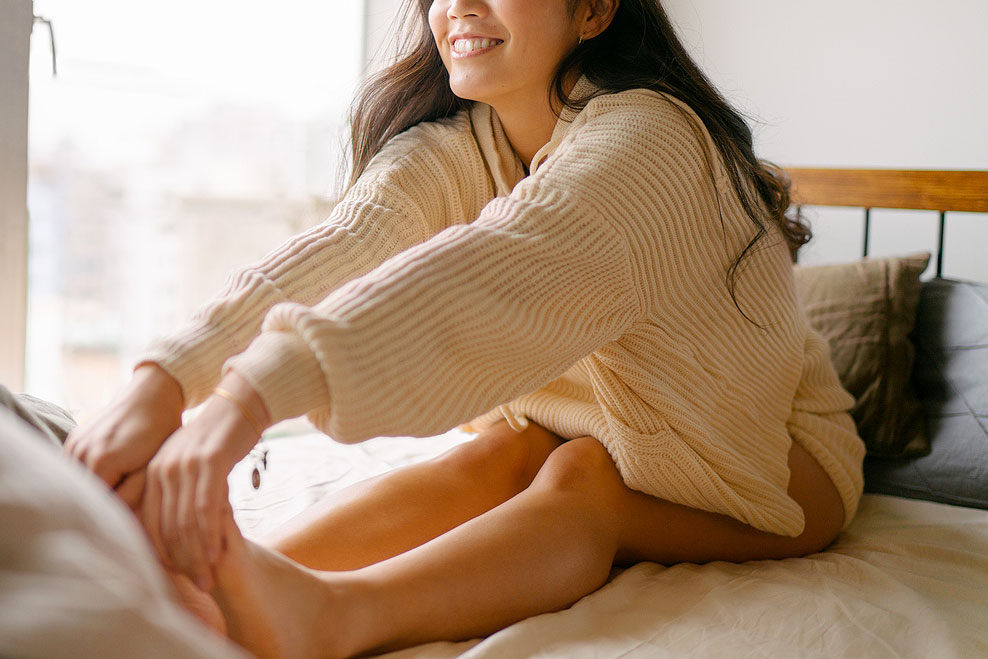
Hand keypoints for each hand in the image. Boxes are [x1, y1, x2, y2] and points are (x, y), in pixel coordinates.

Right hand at [64, 364, 184, 509]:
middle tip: (124, 513)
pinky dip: (88, 478)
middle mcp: (82, 453)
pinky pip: (75, 470)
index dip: (113, 517)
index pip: (99, 506)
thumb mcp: (153, 466)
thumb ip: (131, 496)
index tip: (129, 523)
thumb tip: (117, 520)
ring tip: (118, 493)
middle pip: (86, 496)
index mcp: (103, 462)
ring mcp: (74, 445)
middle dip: (103, 506)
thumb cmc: (161, 431)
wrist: (152, 394)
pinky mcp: (73, 440)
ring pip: (78, 484)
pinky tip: (108, 478)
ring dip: (94, 492)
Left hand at [142, 370, 268, 589]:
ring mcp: (184, 466)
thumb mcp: (192, 462)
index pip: (149, 523)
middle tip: (199, 586)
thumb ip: (180, 489)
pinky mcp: (209, 463)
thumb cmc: (221, 437)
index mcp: (154, 472)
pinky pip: (206, 508)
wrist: (241, 403)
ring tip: (209, 577)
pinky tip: (218, 554)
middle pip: (166, 527)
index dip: (163, 554)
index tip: (181, 577)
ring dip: (197, 556)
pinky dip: (210, 536)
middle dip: (182, 562)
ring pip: (185, 522)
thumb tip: (179, 525)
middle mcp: (162, 470)